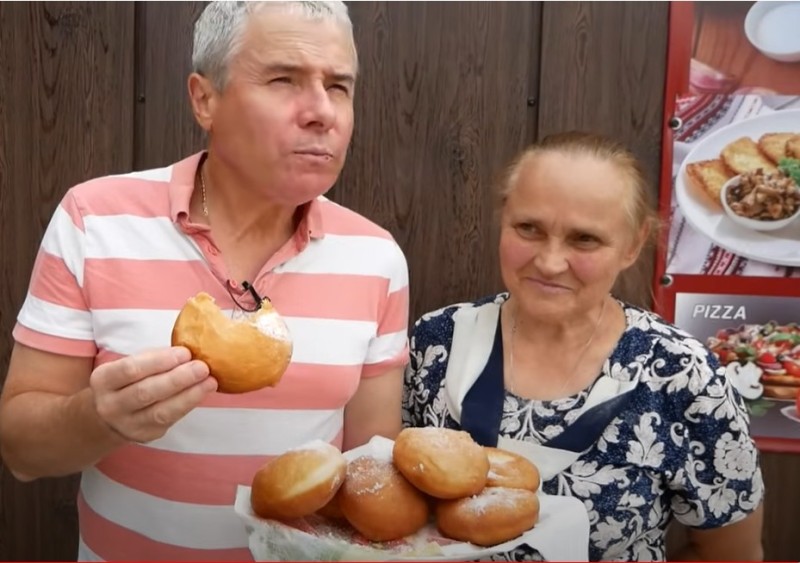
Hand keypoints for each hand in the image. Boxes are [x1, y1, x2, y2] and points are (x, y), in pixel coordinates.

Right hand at [90, 347, 216, 442]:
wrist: (109, 415)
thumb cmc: (127, 380)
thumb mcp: (130, 364)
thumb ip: (153, 358)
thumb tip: (187, 353)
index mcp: (103, 380)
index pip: (131, 369)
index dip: (159, 361)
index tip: (185, 352)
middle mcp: (110, 405)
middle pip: (146, 392)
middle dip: (177, 379)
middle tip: (202, 367)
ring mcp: (127, 424)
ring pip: (160, 412)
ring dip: (189, 395)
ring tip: (210, 382)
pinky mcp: (145, 435)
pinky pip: (170, 420)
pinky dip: (188, 405)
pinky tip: (202, 392)